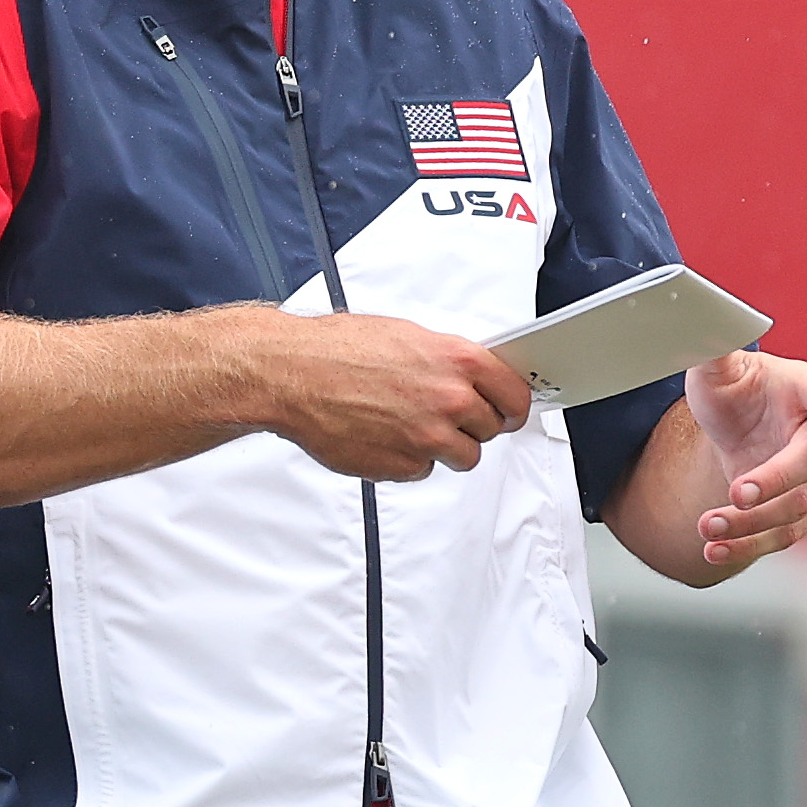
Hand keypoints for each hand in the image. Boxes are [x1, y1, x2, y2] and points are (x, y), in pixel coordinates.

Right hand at [239, 311, 536, 481]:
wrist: (290, 376)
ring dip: (443, 445)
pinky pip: (422, 470)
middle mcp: (449, 400)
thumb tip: (469, 376)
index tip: (510, 411)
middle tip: (442, 414)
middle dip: (471, 424)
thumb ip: (446, 361)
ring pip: (463, 456)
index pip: (516, 395)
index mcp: (457, 361)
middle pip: (490, 429)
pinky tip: (383, 435)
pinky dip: (408, 458)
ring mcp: (428, 437)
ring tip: (408, 425)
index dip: (514, 406)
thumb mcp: (405, 336)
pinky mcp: (403, 466)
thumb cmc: (336, 350)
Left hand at [682, 349, 806, 572]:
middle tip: (735, 495)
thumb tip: (704, 319)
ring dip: (754, 525)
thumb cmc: (732, 387)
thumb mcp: (715, 367)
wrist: (732, 425)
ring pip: (797, 510)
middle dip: (775, 485)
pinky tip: (712, 551)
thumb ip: (715, 347)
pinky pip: (781, 534)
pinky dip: (748, 546)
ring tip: (707, 530)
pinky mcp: (799, 510)